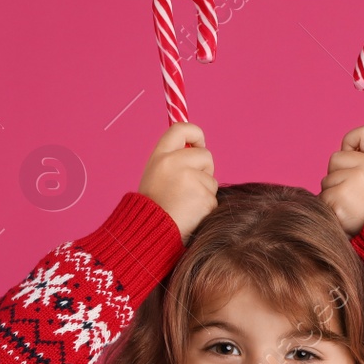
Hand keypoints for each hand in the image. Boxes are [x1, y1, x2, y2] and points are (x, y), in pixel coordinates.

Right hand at [138, 122, 217, 242]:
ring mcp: (190, 180)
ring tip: (184, 205)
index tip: (199, 143)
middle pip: (206, 155)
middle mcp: (174, 164)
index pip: (181, 129)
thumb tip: (196, 147)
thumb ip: (173, 161)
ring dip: (204, 192)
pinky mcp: (203, 198)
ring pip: (211, 180)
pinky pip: (213, 199)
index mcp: (160, 157)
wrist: (150, 234)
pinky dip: (206, 208)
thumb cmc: (152, 208)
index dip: (195, 133)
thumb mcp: (155, 176)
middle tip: (188, 187)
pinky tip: (190, 215)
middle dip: (204, 170)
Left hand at [319, 125, 363, 236]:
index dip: (351, 142)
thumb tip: (347, 144)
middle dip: (338, 174)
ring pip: (326, 179)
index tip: (353, 156)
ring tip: (350, 205)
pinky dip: (328, 205)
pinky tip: (343, 213)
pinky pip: (322, 195)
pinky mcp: (338, 198)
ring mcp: (353, 182)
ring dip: (333, 192)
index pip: (363, 133)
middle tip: (354, 193)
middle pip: (336, 157)